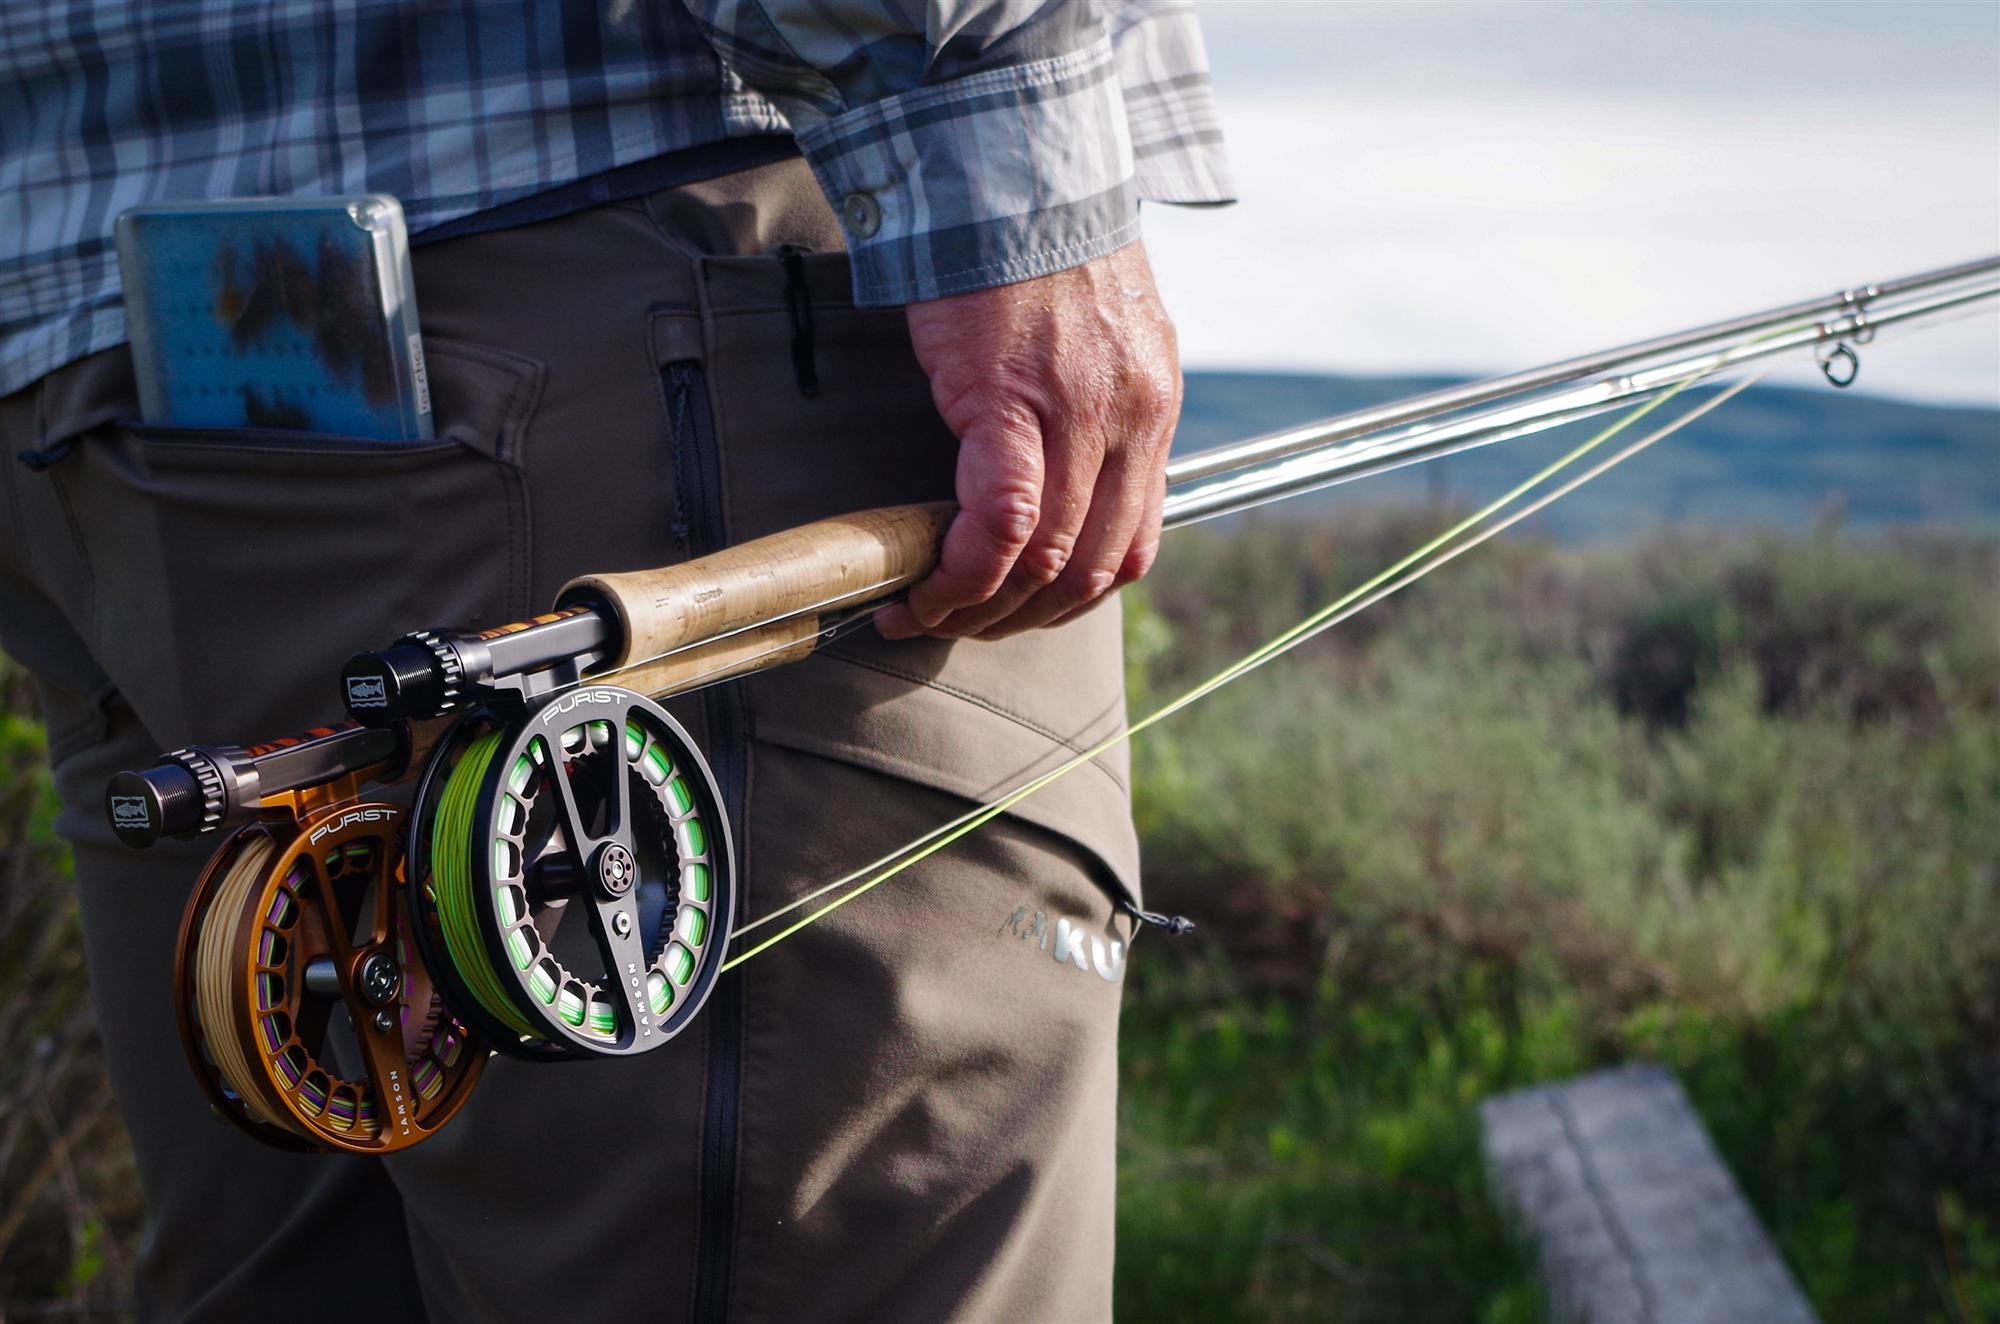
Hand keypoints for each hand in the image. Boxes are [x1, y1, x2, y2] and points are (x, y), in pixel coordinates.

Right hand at [874, 240, 1181, 640]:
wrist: (1006, 166)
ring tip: (929, 612)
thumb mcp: (1100, 333)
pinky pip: (1003, 521)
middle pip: (1090, 570)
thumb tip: (1060, 479)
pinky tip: (924, 585)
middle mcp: (1133, 420)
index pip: (1133, 547)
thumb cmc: (1034, 246)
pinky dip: (963, 571)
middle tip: (959, 624)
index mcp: (1155, 408)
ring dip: (984, 608)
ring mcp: (1081, 414)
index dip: (1071, 600)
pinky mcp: (1012, 399)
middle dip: (1020, 620)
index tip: (1014, 611)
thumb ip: (1095, 409)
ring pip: (1048, 562)